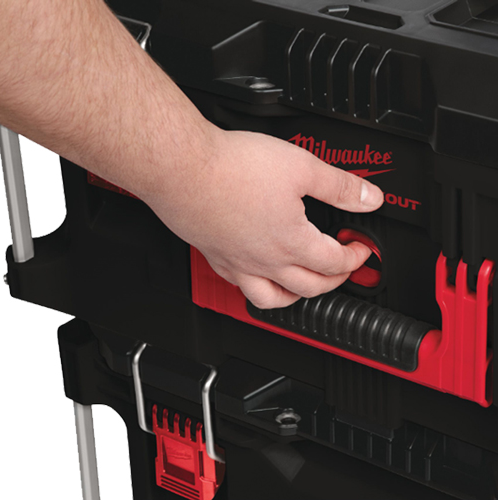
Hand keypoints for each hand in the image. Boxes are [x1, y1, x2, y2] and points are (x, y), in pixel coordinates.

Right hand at [143, 127, 383, 308]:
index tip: (360, 249)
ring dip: (295, 297)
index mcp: (291, 241)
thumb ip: (339, 186)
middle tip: (342, 269)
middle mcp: (265, 260)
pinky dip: (256, 287)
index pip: (334, 262)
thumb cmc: (233, 169)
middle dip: (334, 280)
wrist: (184, 169)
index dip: (355, 257)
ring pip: (272, 298)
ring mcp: (238, 263)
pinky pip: (240, 286)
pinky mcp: (215, 257)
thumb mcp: (301, 167)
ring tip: (304, 287)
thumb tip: (369, 198)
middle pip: (309, 286)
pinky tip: (255, 274)